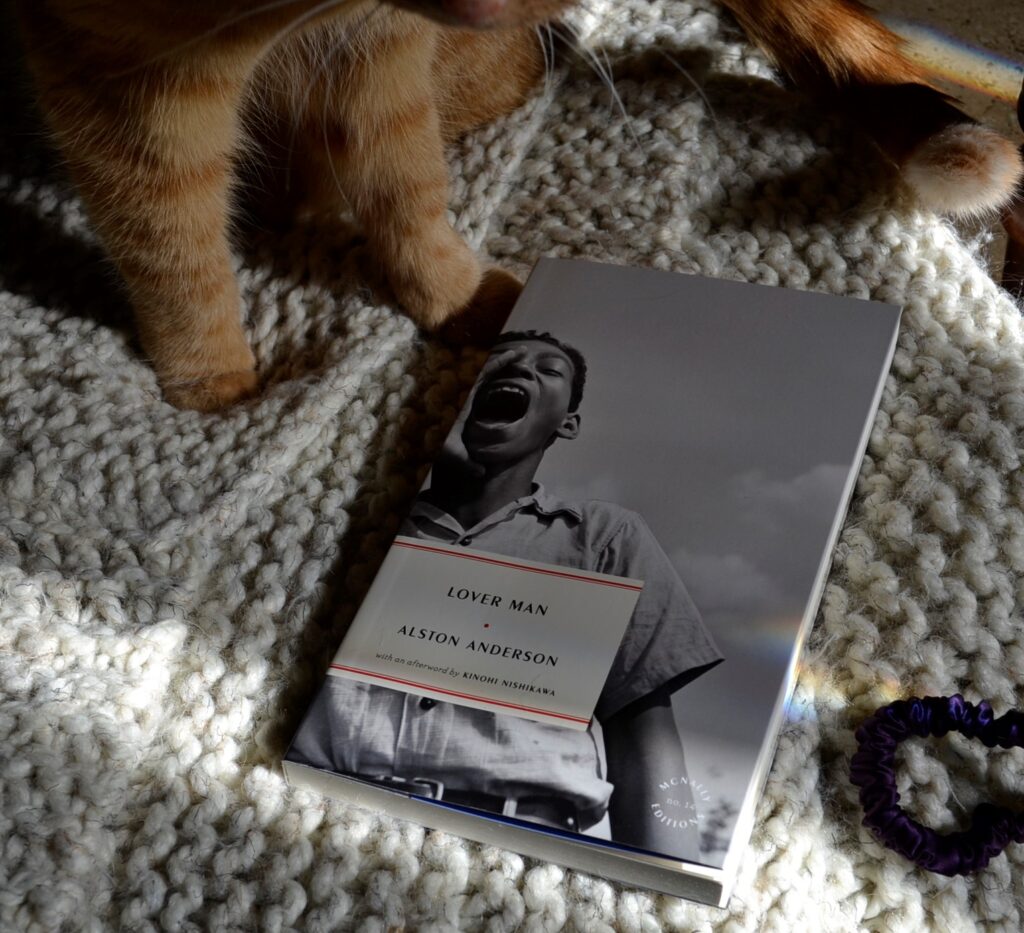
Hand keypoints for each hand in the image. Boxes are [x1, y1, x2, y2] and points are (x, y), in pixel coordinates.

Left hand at [436, 345, 527, 477]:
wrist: (414, 440)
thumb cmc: (431, 444)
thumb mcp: (449, 453)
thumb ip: (465, 462)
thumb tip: (482, 473)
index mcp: (464, 399)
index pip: (485, 374)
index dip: (501, 361)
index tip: (517, 352)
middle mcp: (464, 394)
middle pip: (486, 369)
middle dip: (505, 360)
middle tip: (523, 352)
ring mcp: (464, 397)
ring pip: (482, 376)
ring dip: (498, 368)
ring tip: (517, 362)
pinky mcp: (463, 403)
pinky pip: (479, 386)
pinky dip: (491, 379)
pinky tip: (502, 381)